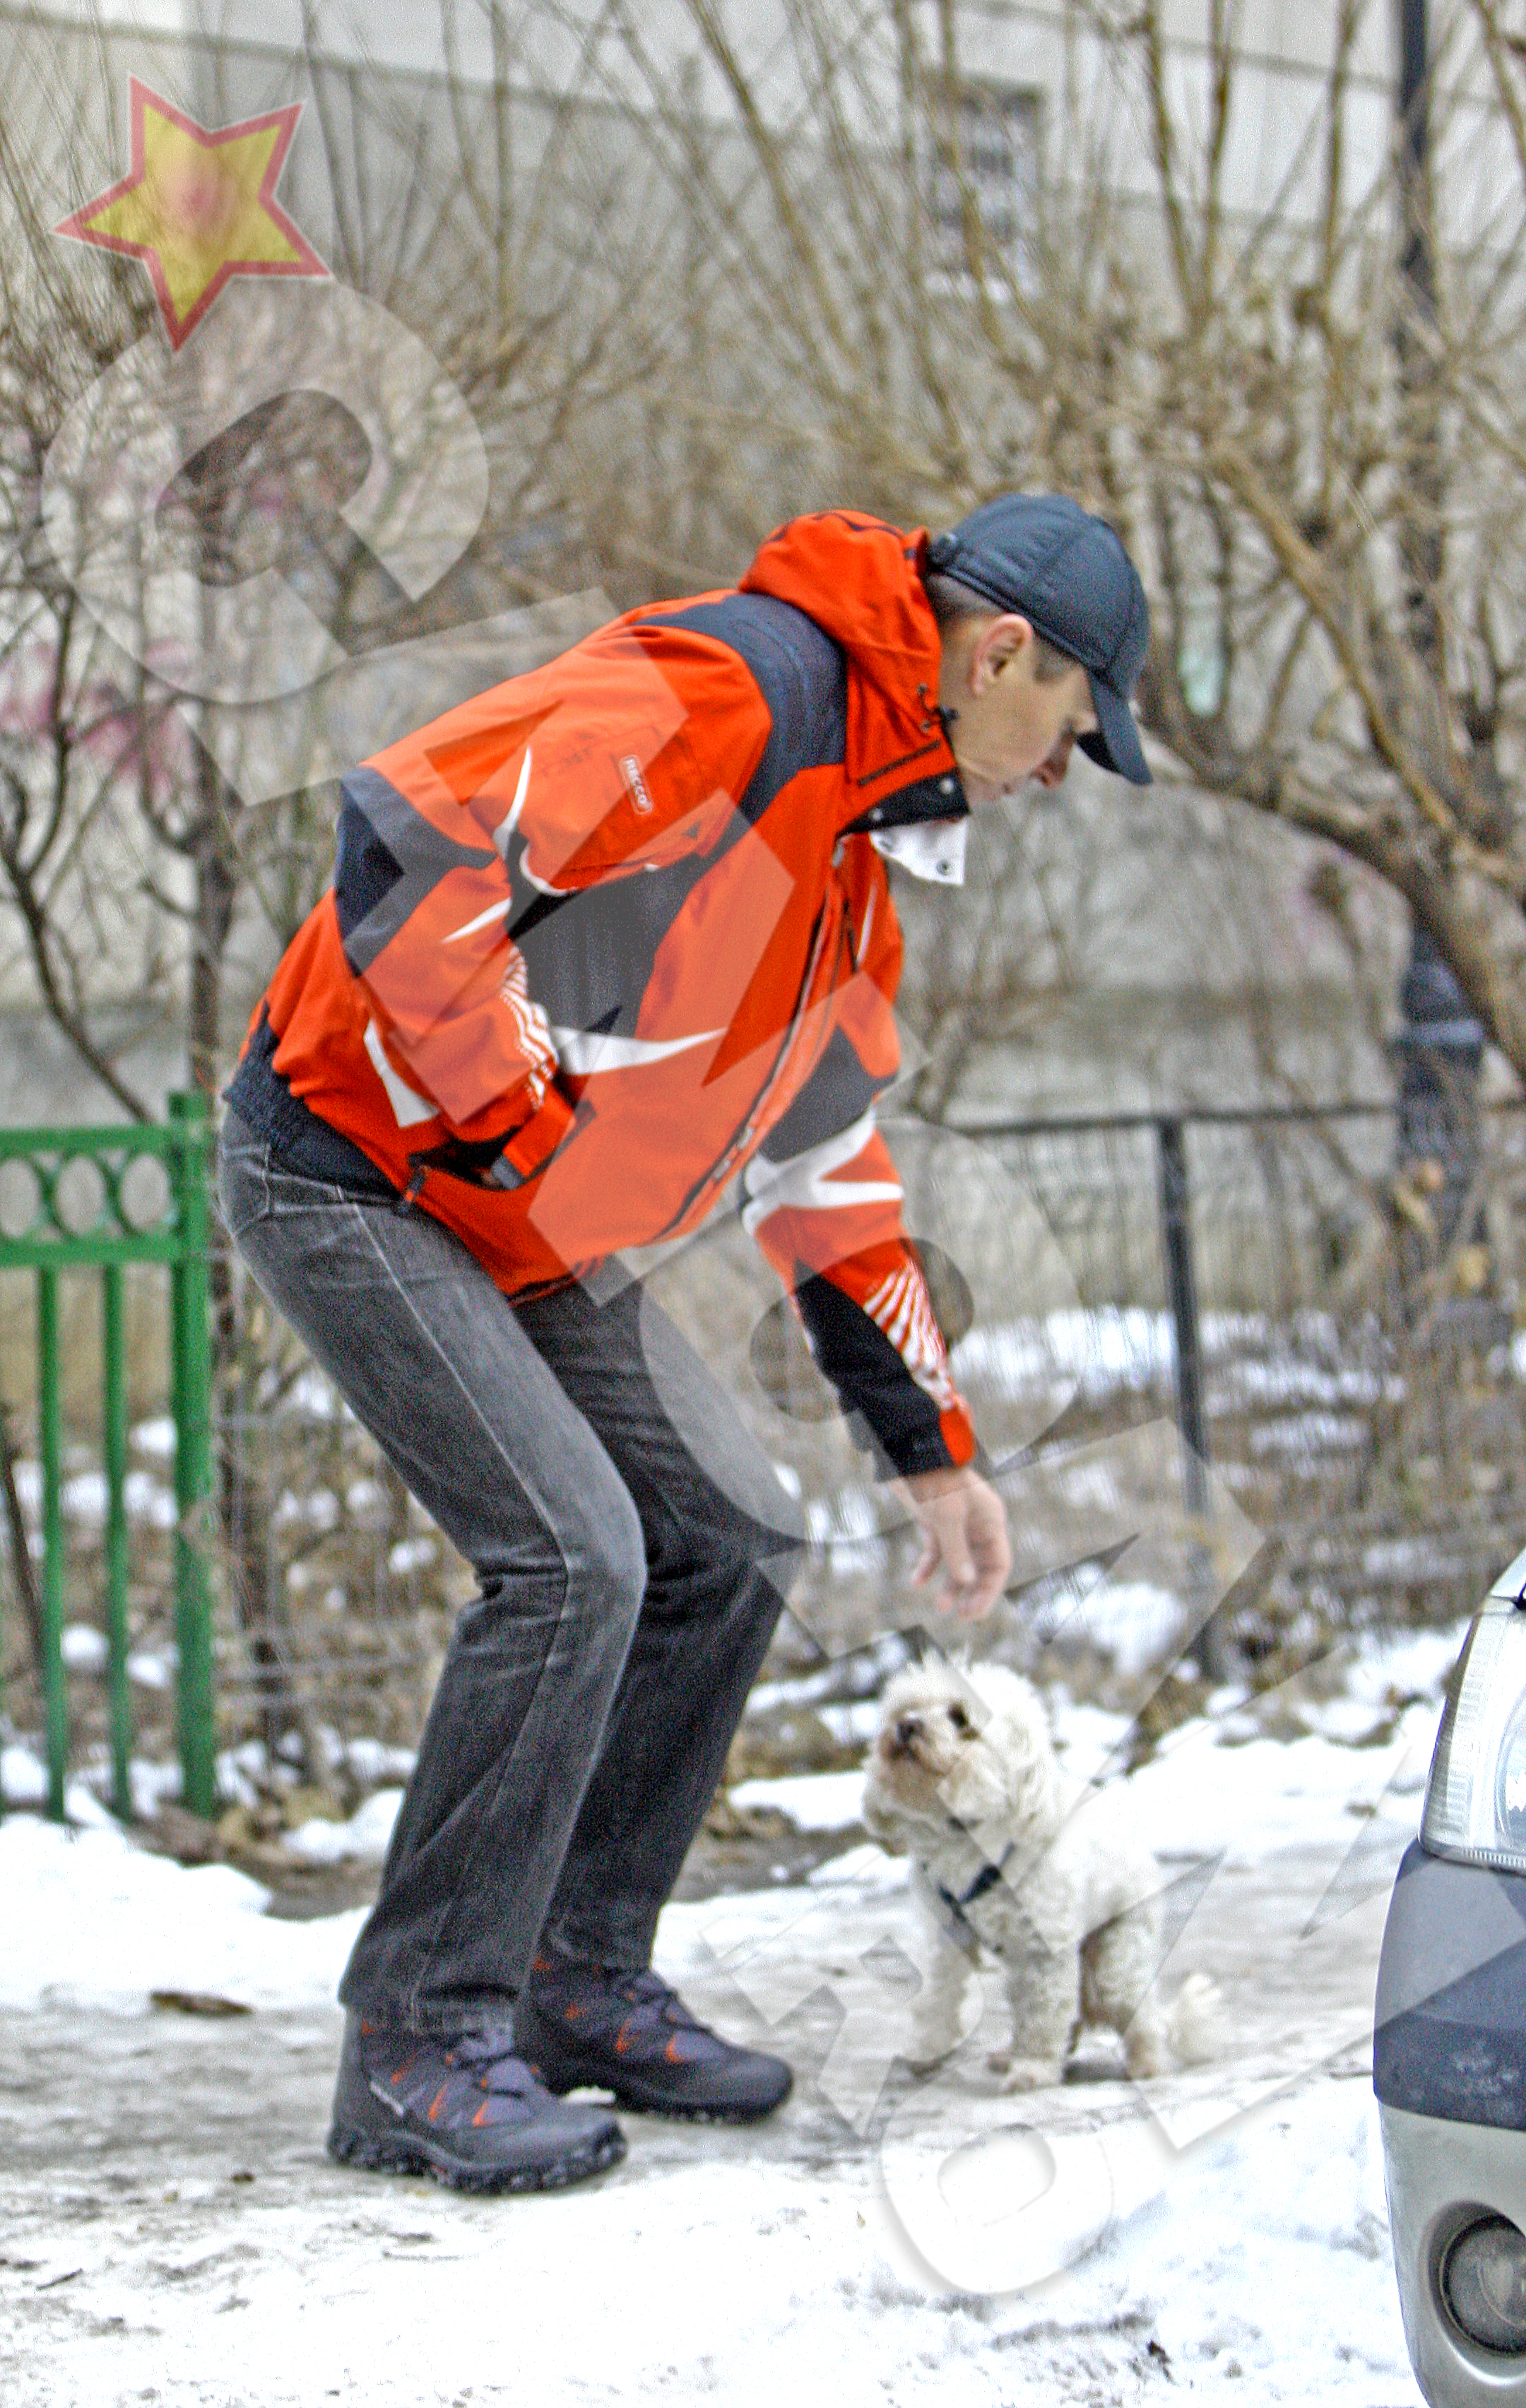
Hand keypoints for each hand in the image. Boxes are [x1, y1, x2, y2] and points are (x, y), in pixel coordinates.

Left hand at [894, 1464, 1011, 1622]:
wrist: (909, 1453)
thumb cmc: (935, 1480)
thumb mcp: (947, 1517)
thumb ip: (957, 1551)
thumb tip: (966, 1583)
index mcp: (991, 1521)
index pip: (999, 1564)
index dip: (989, 1590)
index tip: (974, 1613)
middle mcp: (978, 1524)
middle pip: (981, 1567)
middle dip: (972, 1592)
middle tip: (961, 1615)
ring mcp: (956, 1523)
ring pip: (958, 1562)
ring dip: (951, 1584)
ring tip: (940, 1606)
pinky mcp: (935, 1521)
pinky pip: (936, 1551)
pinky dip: (928, 1566)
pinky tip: (917, 1581)